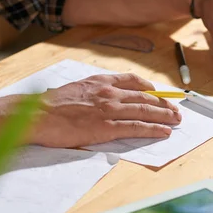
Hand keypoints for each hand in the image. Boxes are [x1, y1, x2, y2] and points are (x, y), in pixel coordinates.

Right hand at [31, 73, 181, 147]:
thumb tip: (97, 99)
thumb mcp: (73, 89)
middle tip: (175, 109)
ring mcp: (109, 110)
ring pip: (145, 110)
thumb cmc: (48, 106)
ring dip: (165, 115)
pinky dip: (154, 129)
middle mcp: (109, 93)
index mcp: (100, 82)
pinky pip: (137, 127)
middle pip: (144, 97)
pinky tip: (164, 131)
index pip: (131, 80)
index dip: (149, 87)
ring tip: (177, 120)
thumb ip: (91, 92)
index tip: (158, 92)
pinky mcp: (107, 127)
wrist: (36, 115)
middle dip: (163, 103)